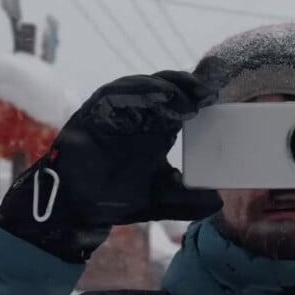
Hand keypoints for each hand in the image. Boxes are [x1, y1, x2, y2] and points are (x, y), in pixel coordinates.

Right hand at [0, 70, 222, 262]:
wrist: (77, 209)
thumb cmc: (116, 199)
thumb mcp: (160, 200)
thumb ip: (188, 202)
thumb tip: (217, 202)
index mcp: (157, 130)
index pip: (180, 102)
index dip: (196, 95)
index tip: (214, 97)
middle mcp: (138, 116)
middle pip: (164, 86)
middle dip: (184, 85)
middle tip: (204, 93)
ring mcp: (115, 112)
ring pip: (140, 85)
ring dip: (161, 87)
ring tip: (180, 98)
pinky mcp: (93, 112)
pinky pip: (112, 94)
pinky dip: (132, 92)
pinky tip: (150, 97)